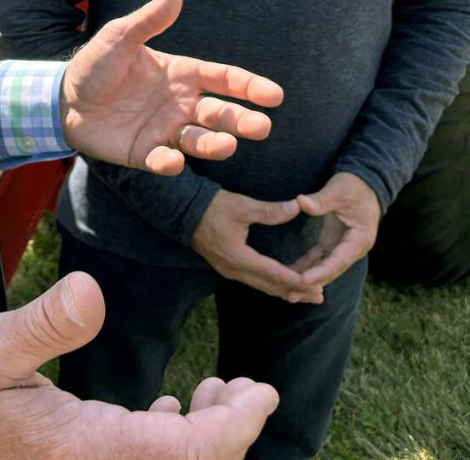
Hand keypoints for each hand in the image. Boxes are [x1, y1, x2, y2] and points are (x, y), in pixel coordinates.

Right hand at [0, 271, 278, 459]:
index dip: (234, 426)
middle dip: (231, 432)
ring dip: (207, 438)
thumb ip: (45, 323)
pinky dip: (173, 441)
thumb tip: (92, 290)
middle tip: (250, 387)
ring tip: (218, 391)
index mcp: (83, 447)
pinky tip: (168, 408)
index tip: (263, 392)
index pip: (185, 452)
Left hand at [60, 0, 282, 175]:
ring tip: (227, 144)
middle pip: (220, 114)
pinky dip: (170, 163)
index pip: (223, 79)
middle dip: (243, 121)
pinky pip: (163, 161)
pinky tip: (172, 160)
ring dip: (215, 144)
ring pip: (199, 140)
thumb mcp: (120, 38)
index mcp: (181, 73)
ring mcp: (165, 130)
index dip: (249, 86)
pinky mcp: (145, 153)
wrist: (63, 98)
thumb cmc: (96, 65)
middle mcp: (180, 104)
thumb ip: (149, 20)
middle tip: (262, 127)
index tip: (273, 95)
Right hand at [190, 190, 323, 303]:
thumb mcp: (242, 205)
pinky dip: (272, 283)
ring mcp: (228, 270)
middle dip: (296, 291)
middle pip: (270, 286)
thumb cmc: (211, 206)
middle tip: (321, 295)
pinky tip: (282, 283)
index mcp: (238, 257)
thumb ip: (270, 211)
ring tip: (307, 294)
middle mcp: (233, 269)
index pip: (275, 274)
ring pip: (262, 286)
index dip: (299, 281)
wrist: (181, 209)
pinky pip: (254, 281)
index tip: (319, 285)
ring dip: (285, 289)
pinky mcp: (226, 266)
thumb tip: (297, 207)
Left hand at [292, 172, 380, 286]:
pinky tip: (290, 274)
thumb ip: (321, 199)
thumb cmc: (354, 186)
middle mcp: (353, 247)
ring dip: (307, 278)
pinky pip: (319, 258)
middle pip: (331, 269)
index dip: (322, 271)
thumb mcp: (338, 190)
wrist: (365, 182)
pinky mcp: (333, 242)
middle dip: (311, 283)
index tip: (304, 280)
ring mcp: (343, 246)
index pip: (339, 259)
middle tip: (290, 294)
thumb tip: (301, 203)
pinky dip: (307, 266)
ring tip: (287, 292)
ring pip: (324, 267)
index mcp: (360, 238)